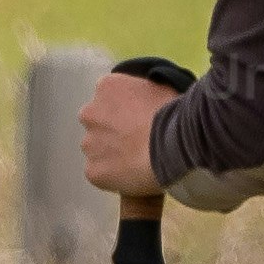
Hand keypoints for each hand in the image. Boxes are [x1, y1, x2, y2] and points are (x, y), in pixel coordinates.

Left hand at [77, 69, 172, 203]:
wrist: (173, 147)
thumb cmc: (174, 114)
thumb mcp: (162, 87)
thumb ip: (144, 90)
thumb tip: (145, 99)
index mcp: (106, 87)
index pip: (109, 97)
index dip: (125, 110)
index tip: (139, 119)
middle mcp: (90, 113)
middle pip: (97, 123)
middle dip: (112, 131)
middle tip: (136, 141)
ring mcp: (89, 144)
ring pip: (97, 149)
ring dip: (111, 153)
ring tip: (137, 161)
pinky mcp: (92, 171)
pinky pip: (100, 173)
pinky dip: (112, 176)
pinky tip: (133, 175)